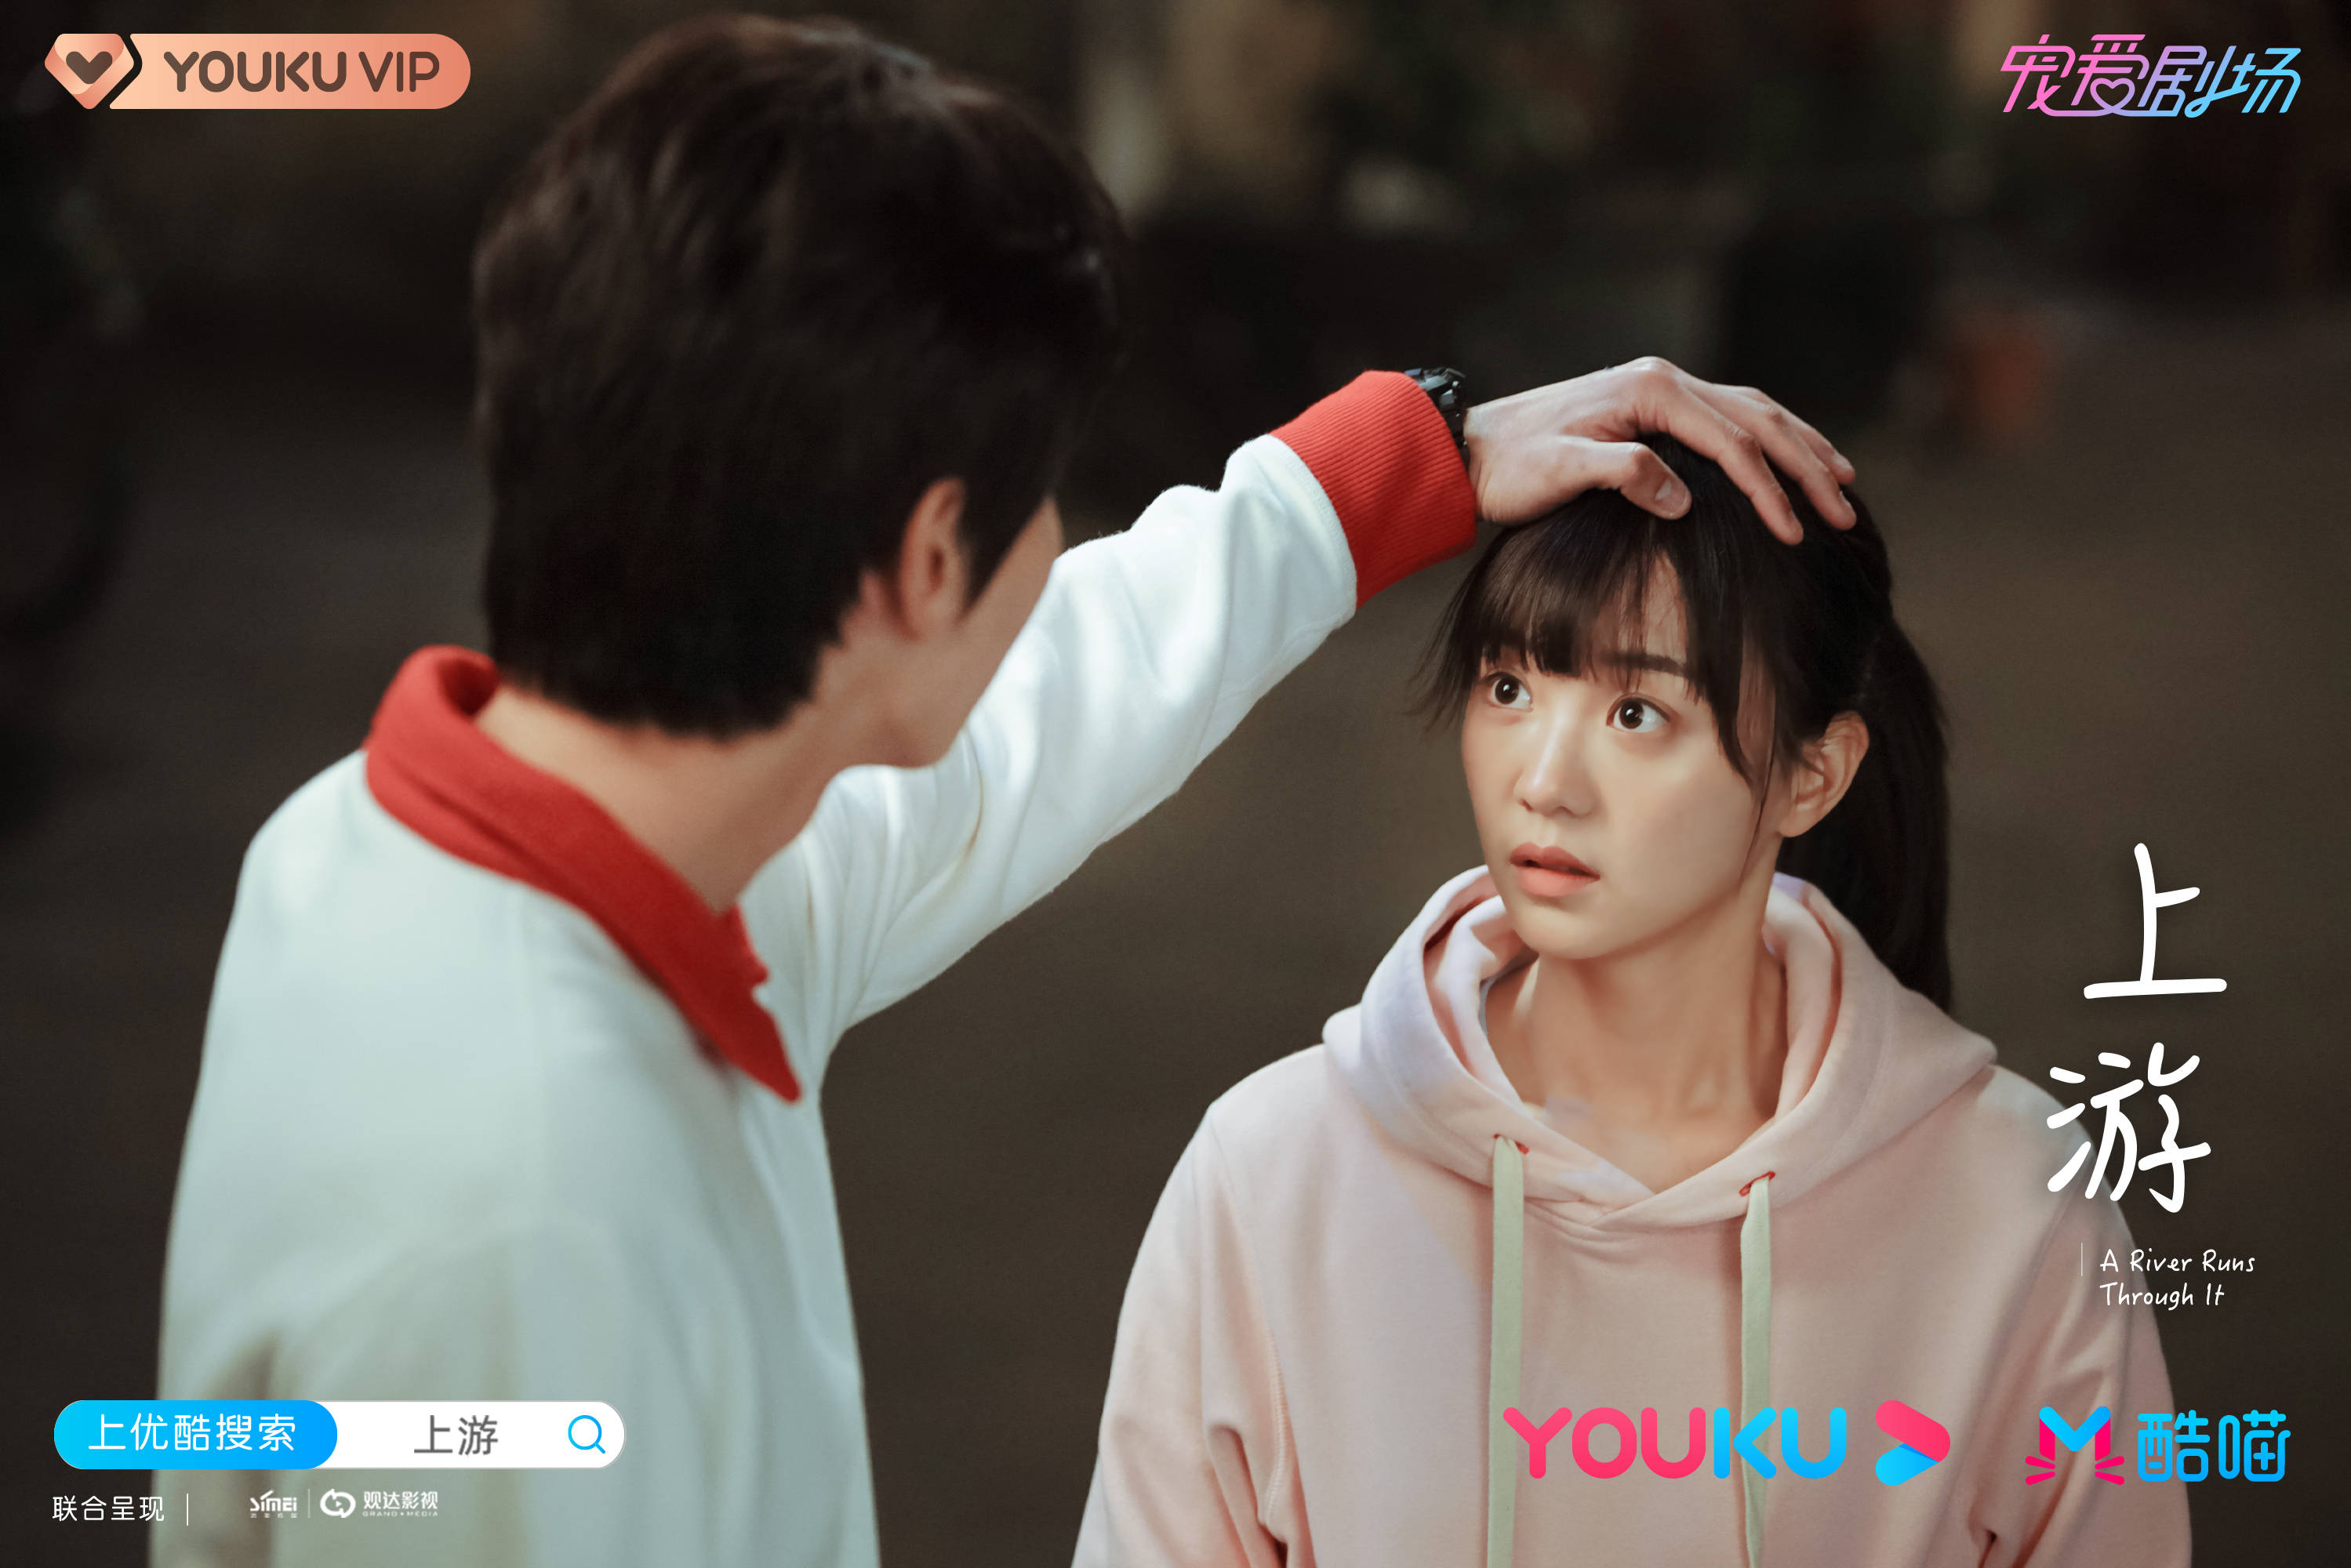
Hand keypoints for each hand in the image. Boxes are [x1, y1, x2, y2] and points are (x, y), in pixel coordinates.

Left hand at [1460, 357, 1856, 542]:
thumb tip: (1683, 500)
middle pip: (1760, 420)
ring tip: (1841, 480)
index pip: (1734, 443)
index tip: (1795, 533)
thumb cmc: (1513, 464)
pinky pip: (1729, 419)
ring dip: (1800, 446)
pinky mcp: (1654, 408)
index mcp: (1653, 391)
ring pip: (1754, 412)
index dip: (1770, 490)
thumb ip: (1625, 475)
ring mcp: (1661, 390)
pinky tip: (1785, 460)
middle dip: (1807, 467)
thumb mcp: (1562, 472)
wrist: (1471, 446)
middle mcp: (1665, 381)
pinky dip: (1767, 439)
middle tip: (1844, 511)